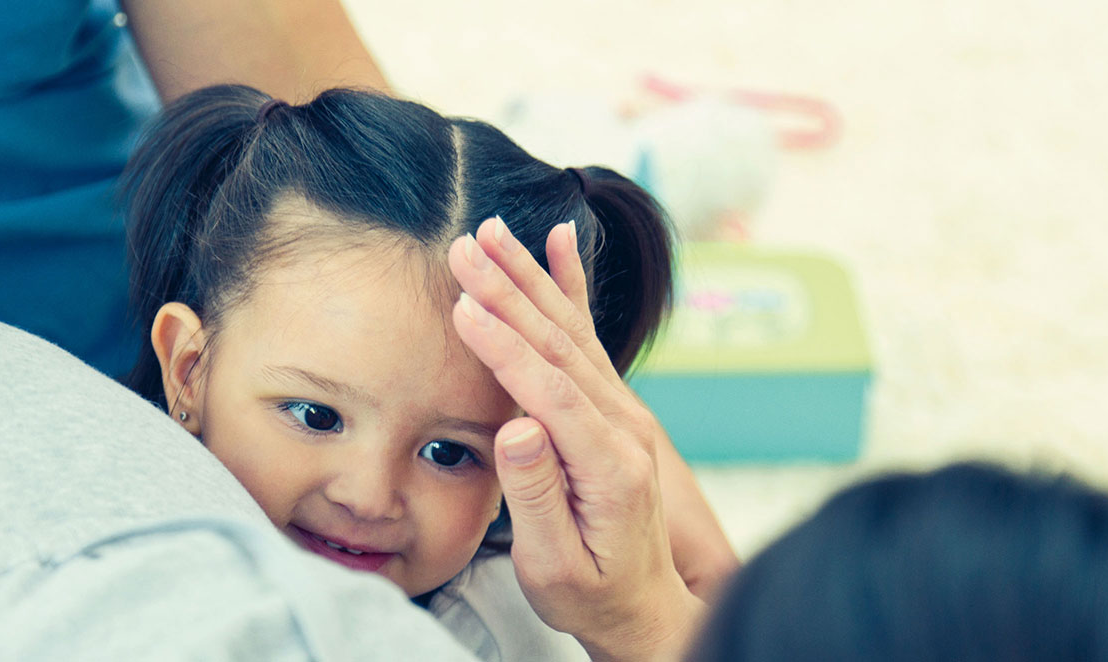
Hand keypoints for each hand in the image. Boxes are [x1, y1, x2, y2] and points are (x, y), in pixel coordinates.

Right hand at [447, 218, 706, 660]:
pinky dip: (570, 285)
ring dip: (528, 277)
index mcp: (611, 466)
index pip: (551, 392)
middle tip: (465, 247)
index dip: (506, 349)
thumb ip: (537, 495)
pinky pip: (587, 334)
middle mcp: (624, 427)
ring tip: (490, 233)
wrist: (642, 604)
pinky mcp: (611, 405)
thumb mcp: (556, 565)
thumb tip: (518, 428)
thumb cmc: (590, 592)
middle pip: (561, 346)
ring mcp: (622, 411)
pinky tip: (558, 241)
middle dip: (510, 291)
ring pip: (571, 331)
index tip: (466, 309)